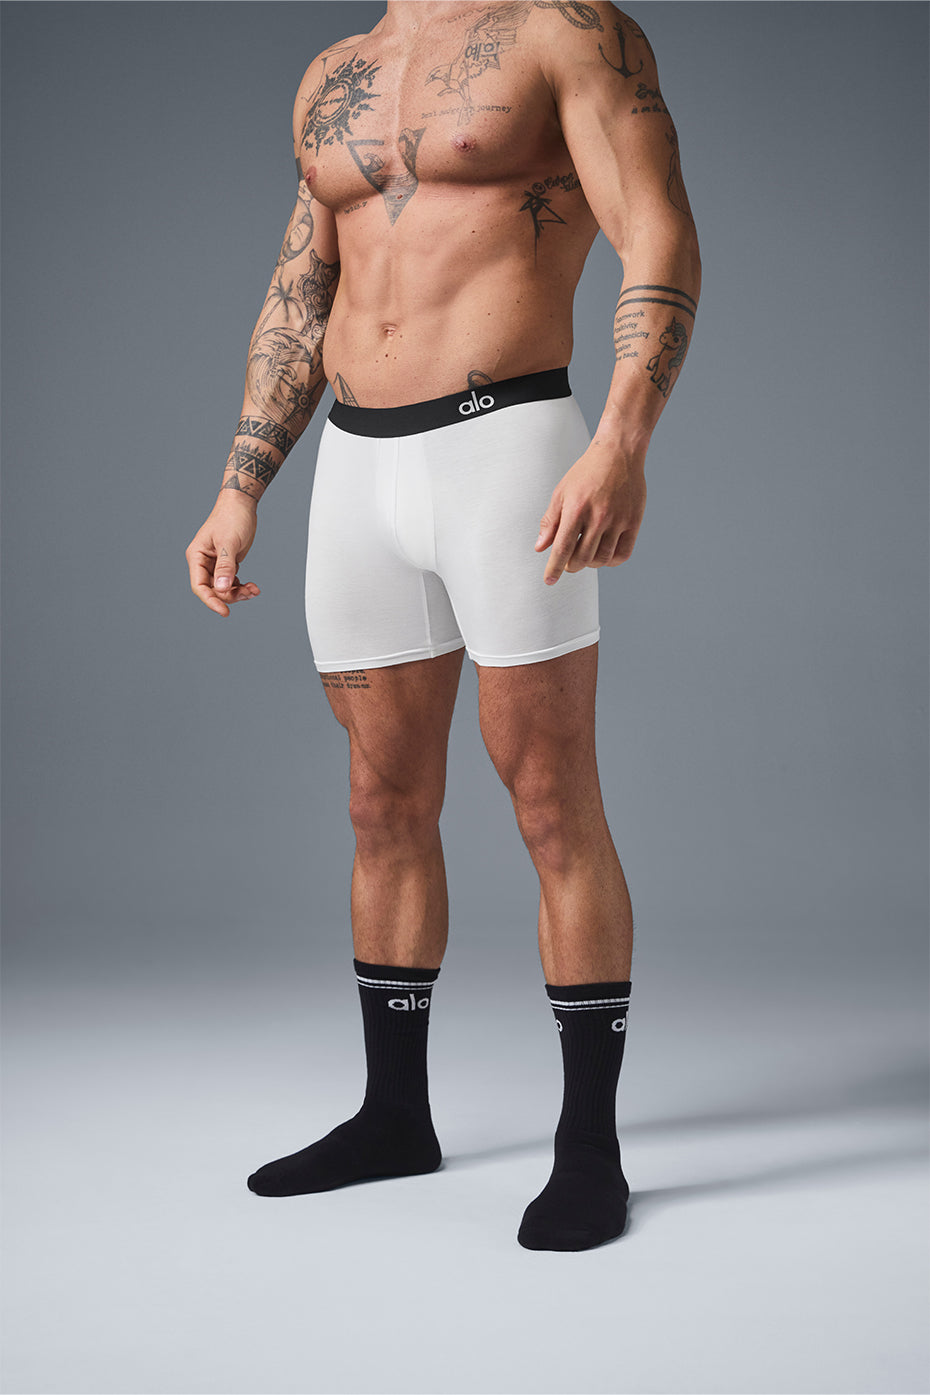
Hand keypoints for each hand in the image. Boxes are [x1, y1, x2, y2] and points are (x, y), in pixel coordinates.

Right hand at [185, 494, 260, 616]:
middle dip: (231, 595)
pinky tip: (252, 586)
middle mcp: (203, 562)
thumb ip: (225, 566)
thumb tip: (220, 588)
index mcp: (197, 556)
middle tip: (250, 592)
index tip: (225, 612)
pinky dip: (241, 586)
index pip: (200, 586)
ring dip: (238, 592)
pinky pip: (231, 582)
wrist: (242, 504)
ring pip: (223, 588)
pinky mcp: (227, 563)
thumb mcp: (229, 542)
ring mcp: (215, 564)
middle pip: (213, 590)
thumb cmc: (232, 517)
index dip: (211, 601)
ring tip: (254, 590)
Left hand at [535, 441, 646, 584]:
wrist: (618, 453)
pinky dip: (611, 561)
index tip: (549, 580)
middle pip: (582, 558)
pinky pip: (622, 554)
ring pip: (602, 559)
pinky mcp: (634, 522)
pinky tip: (603, 553)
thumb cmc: (587, 472)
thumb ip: (551, 522)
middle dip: (570, 566)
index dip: (554, 568)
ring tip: (585, 555)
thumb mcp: (561, 493)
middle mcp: (598, 517)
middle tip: (567, 562)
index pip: (562, 548)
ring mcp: (618, 520)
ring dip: (590, 564)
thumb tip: (540, 548)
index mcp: (577, 509)